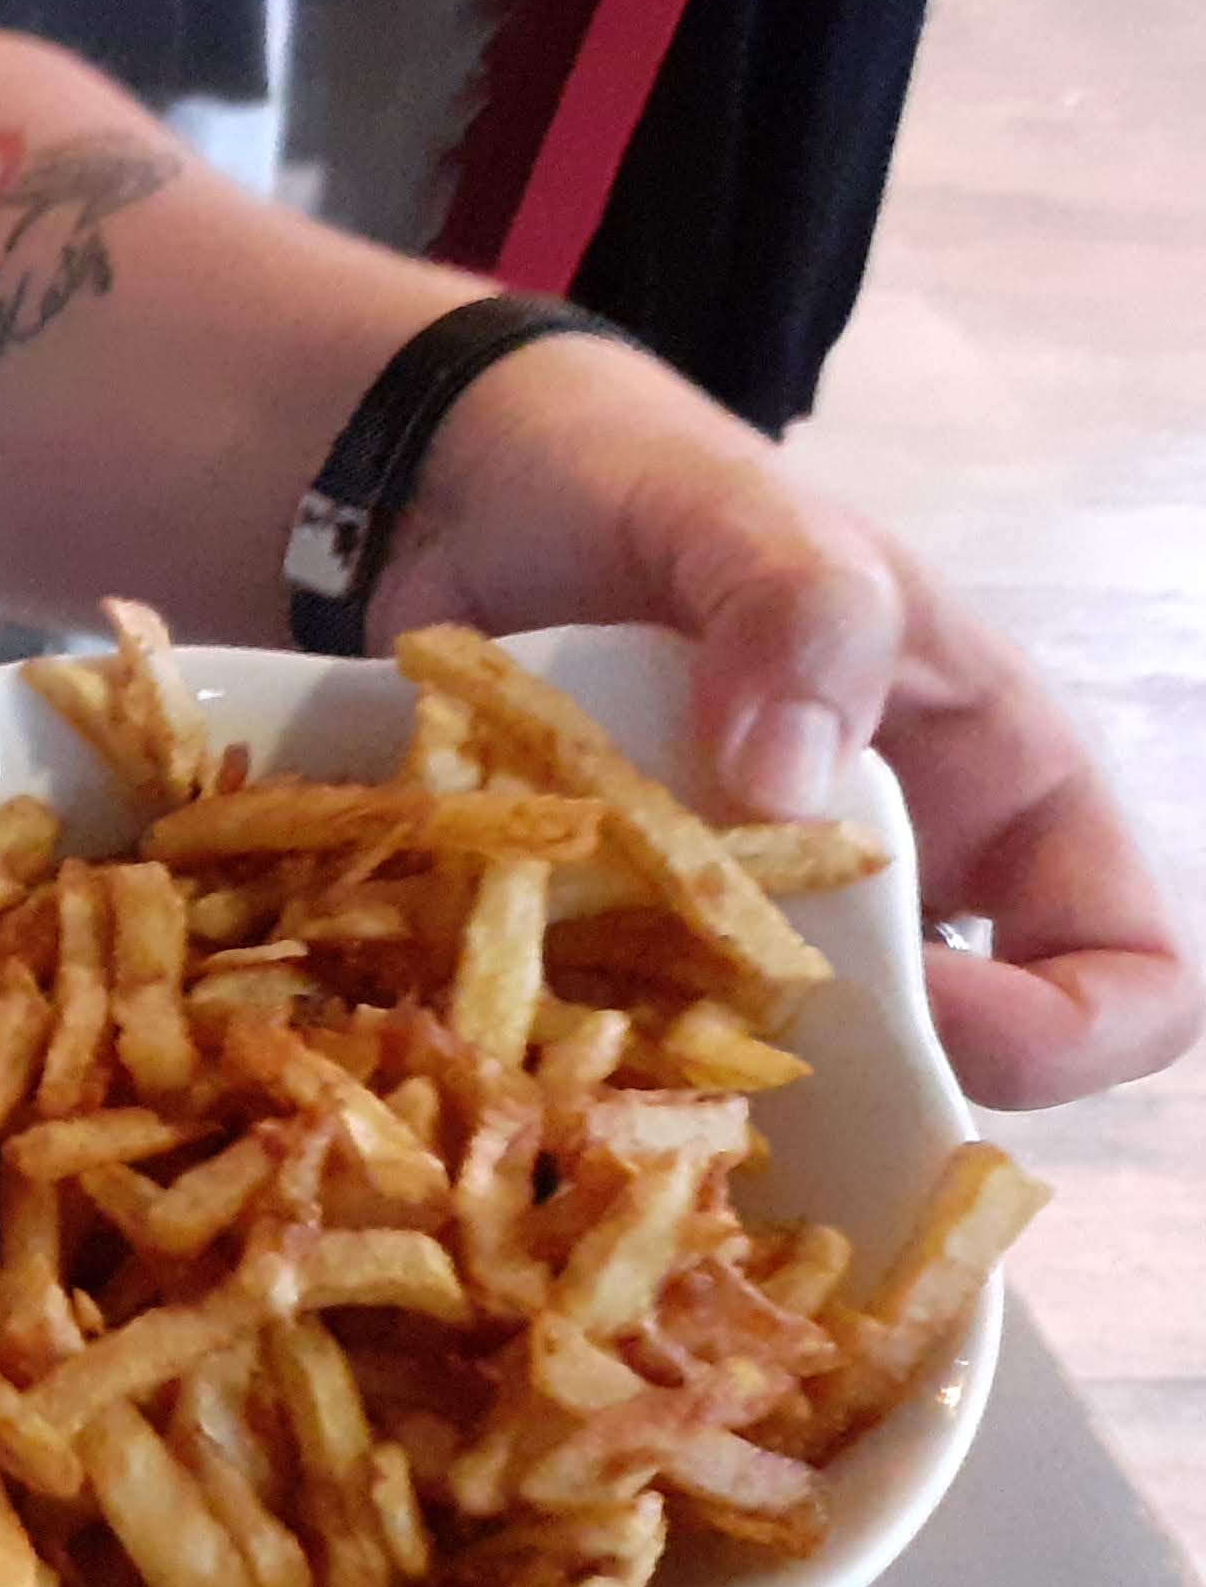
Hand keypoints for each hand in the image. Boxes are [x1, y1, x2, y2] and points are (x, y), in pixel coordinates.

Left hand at [368, 332, 1196, 1110]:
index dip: (1061, 1029)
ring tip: (611, 1086)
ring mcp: (749, 925)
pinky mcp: (614, 944)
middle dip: (857, 1094)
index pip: (1128, 970)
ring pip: (779, 1080)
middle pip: (945, 1065)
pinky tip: (507, 1046)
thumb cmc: (645, 483)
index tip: (922, 1009)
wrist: (459, 488)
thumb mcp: (746, 516)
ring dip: (706, 1102)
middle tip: (731, 1069)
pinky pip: (621, 1050)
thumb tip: (786, 781)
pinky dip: (576, 1065)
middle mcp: (893, 885)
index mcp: (995, 796)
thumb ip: (800, 613)